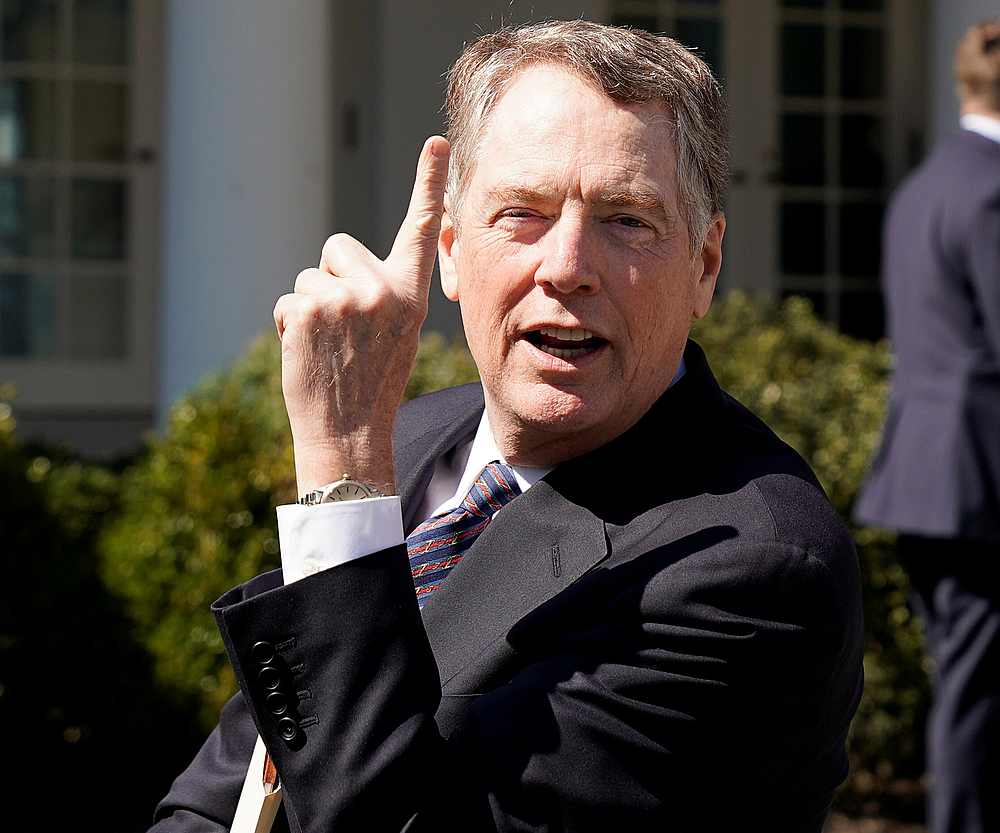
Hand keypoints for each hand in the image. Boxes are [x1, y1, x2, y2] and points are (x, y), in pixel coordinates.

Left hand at [273, 136, 449, 494]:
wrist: (349, 432)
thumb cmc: (372, 383)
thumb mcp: (399, 334)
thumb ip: (386, 294)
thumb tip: (348, 265)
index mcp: (411, 294)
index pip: (421, 229)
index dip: (428, 183)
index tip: (435, 143)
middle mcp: (382, 289)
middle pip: (338, 248)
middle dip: (332, 278)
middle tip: (345, 328)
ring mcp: (343, 298)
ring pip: (309, 277)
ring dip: (310, 307)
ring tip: (328, 347)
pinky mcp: (306, 308)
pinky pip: (287, 300)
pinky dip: (289, 325)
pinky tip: (309, 354)